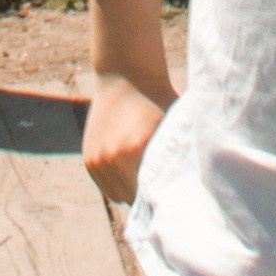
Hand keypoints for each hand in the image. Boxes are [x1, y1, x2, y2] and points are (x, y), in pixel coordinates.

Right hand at [83, 74, 167, 206]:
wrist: (125, 77)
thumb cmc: (158, 102)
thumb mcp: (172, 128)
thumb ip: (174, 158)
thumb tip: (186, 189)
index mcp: (135, 150)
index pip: (150, 195)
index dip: (161, 195)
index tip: (169, 191)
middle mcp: (111, 157)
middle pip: (132, 198)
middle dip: (144, 193)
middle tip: (157, 181)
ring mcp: (97, 159)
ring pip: (117, 195)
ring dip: (128, 188)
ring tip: (141, 171)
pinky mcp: (88, 158)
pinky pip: (105, 185)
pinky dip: (116, 181)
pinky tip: (128, 165)